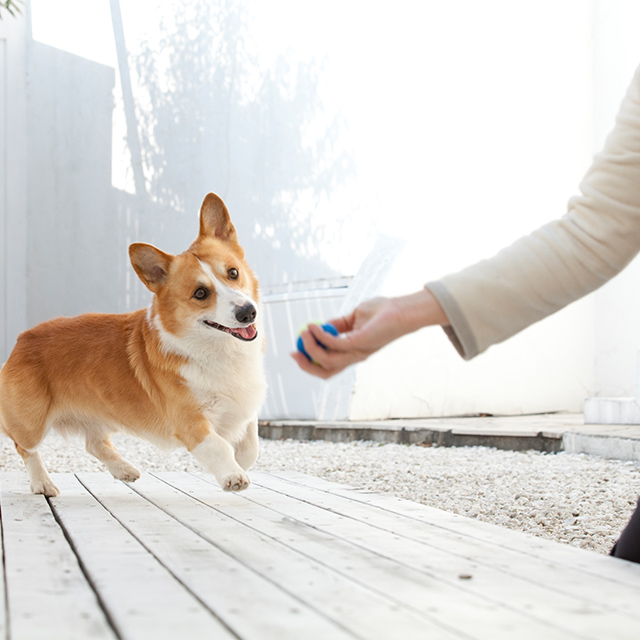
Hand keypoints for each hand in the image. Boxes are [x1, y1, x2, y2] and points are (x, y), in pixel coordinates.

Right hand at [291, 288, 448, 378]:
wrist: (402, 309)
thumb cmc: (383, 312)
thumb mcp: (354, 317)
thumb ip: (338, 324)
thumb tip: (320, 326)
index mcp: (352, 353)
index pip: (328, 366)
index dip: (310, 363)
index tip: (296, 351)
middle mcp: (354, 356)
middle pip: (325, 371)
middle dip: (306, 365)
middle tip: (293, 353)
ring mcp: (357, 352)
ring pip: (327, 361)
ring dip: (310, 348)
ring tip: (304, 331)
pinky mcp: (360, 343)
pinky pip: (334, 344)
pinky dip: (320, 336)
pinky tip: (313, 326)